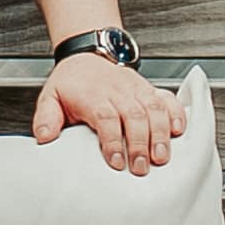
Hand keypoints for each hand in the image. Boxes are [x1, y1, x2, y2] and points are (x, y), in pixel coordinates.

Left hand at [30, 55, 185, 174]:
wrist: (88, 56)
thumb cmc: (72, 83)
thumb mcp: (50, 97)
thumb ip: (46, 118)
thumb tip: (45, 138)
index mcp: (92, 95)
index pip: (106, 117)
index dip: (113, 140)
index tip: (116, 162)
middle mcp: (118, 90)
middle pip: (134, 116)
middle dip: (140, 143)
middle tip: (141, 167)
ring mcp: (136, 89)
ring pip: (154, 109)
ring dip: (160, 134)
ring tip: (161, 157)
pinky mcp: (150, 89)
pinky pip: (168, 99)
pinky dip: (176, 114)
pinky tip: (179, 131)